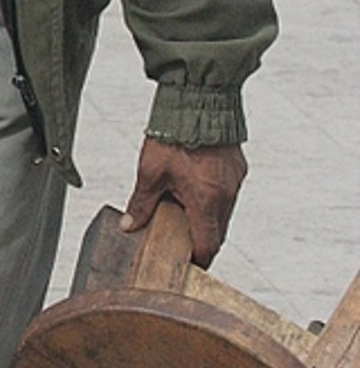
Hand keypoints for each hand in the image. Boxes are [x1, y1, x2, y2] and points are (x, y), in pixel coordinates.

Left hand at [120, 137, 247, 268]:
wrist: (198, 103)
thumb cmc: (172, 137)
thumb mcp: (150, 173)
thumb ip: (141, 204)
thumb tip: (129, 226)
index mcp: (205, 201)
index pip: (208, 245)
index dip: (198, 259)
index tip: (188, 263)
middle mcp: (226, 195)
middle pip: (218, 232)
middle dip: (201, 239)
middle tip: (182, 240)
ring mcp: (235, 182)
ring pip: (224, 213)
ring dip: (208, 217)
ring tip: (184, 212)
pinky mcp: (238, 169)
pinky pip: (228, 193)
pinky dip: (214, 198)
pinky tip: (196, 189)